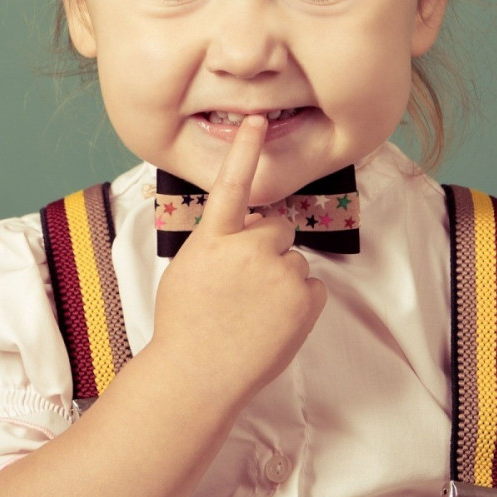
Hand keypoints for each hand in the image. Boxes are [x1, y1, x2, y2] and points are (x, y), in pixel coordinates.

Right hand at [148, 115, 329, 402]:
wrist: (197, 376)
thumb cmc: (185, 326)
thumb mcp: (188, 270)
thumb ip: (217, 245)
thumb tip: (244, 238)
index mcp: (213, 238)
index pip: (232, 184)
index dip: (244, 150)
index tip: (257, 120)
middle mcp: (249, 248)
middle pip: (277, 227)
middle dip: (268, 247)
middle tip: (245, 284)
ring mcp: (280, 273)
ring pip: (293, 261)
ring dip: (280, 279)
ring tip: (252, 313)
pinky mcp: (304, 299)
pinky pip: (310, 289)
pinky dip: (297, 305)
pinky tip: (270, 324)